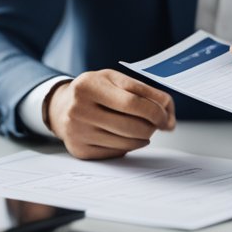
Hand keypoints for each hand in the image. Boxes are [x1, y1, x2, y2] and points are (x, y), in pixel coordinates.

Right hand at [46, 70, 175, 159]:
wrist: (62, 107)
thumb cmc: (95, 91)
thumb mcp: (115, 80)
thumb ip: (146, 93)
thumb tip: (170, 119)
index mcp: (88, 86)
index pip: (133, 102)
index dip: (156, 111)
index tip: (167, 117)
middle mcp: (78, 110)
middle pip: (132, 125)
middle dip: (153, 126)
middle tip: (158, 123)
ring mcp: (77, 132)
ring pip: (127, 142)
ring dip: (144, 136)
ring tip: (143, 127)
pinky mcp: (80, 150)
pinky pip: (118, 152)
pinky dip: (131, 145)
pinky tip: (128, 136)